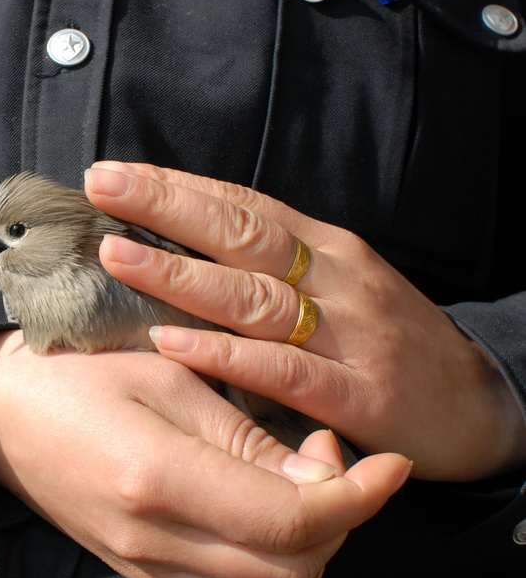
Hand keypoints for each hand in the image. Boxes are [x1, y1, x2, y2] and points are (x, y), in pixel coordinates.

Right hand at [0, 329, 410, 577]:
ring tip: (290, 472)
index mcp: (160, 480)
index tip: (391, 465)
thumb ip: (244, 436)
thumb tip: (319, 478)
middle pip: (294, 573)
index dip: (359, 498)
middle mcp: (155, 543)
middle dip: (336, 521)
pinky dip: (262, 553)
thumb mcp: (165, 375)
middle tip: (323, 453)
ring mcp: (144, 567)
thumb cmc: (76, 370)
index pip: (296, 523)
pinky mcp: (139, 571)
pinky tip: (251, 498)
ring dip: (302, 540)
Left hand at [85, 162, 525, 480]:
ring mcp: (347, 334)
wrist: (476, 405)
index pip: (243, 204)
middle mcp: (335, 279)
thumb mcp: (337, 284)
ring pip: (253, 295)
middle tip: (101, 185)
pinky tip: (172, 340)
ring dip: (180, 273)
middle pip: (240, 234)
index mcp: (326, 248)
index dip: (178, 186)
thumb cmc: (386, 339)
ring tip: (117, 254)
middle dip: (166, 206)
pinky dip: (225, 353)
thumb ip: (273, 265)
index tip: (116, 172)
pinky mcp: (357, 394)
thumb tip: (188, 241)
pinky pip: (283, 369)